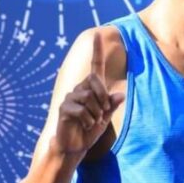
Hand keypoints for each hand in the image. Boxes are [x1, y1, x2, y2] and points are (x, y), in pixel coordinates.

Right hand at [55, 30, 124, 156]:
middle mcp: (79, 90)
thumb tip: (120, 95)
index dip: (96, 51)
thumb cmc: (88, 132)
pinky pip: (81, 109)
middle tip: (102, 114)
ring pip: (89, 97)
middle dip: (103, 98)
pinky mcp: (64, 108)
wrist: (73, 147)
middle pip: (95, 81)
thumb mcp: (105, 119)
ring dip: (96, 113)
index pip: (94, 67)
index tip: (97, 34)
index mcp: (90, 90)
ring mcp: (70, 98)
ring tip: (92, 122)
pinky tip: (86, 126)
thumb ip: (111, 106)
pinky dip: (88, 120)